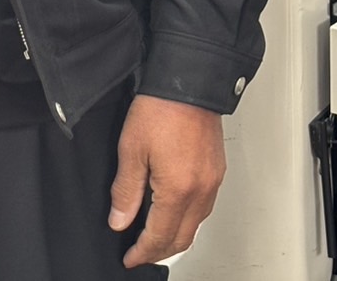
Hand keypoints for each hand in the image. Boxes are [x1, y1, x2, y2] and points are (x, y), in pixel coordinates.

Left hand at [108, 94, 225, 267]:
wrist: (188, 78)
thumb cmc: (161, 107)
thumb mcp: (131, 148)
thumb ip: (126, 190)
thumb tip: (119, 220)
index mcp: (178, 190)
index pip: (160, 237)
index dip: (142, 252)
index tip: (130, 258)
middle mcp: (201, 190)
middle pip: (182, 238)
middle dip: (159, 250)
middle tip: (140, 252)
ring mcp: (212, 180)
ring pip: (195, 224)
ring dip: (175, 236)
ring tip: (154, 234)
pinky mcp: (217, 169)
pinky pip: (204, 207)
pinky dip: (188, 217)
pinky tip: (174, 210)